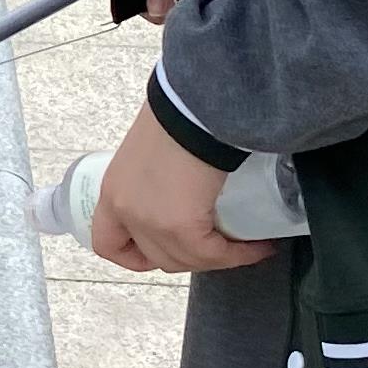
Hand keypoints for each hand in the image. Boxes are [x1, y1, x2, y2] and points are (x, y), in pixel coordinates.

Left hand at [88, 107, 270, 273]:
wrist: (194, 105)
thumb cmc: (179, 115)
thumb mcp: (151, 151)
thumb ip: (155, 177)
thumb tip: (184, 187)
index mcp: (113, 191)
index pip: (108, 243)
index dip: (134, 255)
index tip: (159, 252)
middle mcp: (125, 211)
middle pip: (157, 257)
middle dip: (191, 257)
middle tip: (219, 244)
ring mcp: (149, 221)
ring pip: (187, 261)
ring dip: (220, 259)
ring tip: (247, 247)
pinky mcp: (180, 226)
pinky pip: (213, 255)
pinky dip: (239, 255)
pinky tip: (259, 247)